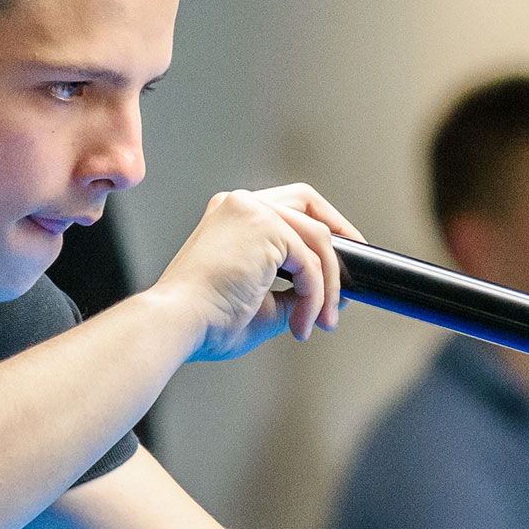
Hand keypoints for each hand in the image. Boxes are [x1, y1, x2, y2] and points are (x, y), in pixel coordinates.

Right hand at [156, 184, 364, 361]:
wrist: (178, 325)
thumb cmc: (204, 321)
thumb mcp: (260, 304)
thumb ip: (291, 292)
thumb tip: (326, 297)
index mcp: (231, 217)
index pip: (289, 209)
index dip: (321, 230)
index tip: (339, 264)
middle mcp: (239, 204)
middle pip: (309, 203)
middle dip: (341, 236)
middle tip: (350, 280)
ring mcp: (252, 209)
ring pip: (318, 240)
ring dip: (327, 288)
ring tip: (320, 323)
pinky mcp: (264, 226)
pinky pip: (311, 262)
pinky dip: (315, 296)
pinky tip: (302, 324)